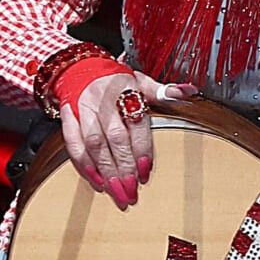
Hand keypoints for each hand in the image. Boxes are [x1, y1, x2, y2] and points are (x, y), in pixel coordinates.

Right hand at [58, 71, 194, 209]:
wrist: (81, 68)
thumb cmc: (115, 80)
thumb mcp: (141, 81)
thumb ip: (165, 91)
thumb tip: (190, 91)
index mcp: (125, 90)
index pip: (136, 123)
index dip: (141, 148)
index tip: (146, 170)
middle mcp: (103, 101)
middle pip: (114, 138)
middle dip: (123, 167)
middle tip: (131, 191)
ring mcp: (84, 110)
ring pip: (93, 144)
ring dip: (105, 171)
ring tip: (117, 192)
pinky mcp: (69, 118)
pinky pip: (73, 144)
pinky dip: (83, 165)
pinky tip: (96, 181)